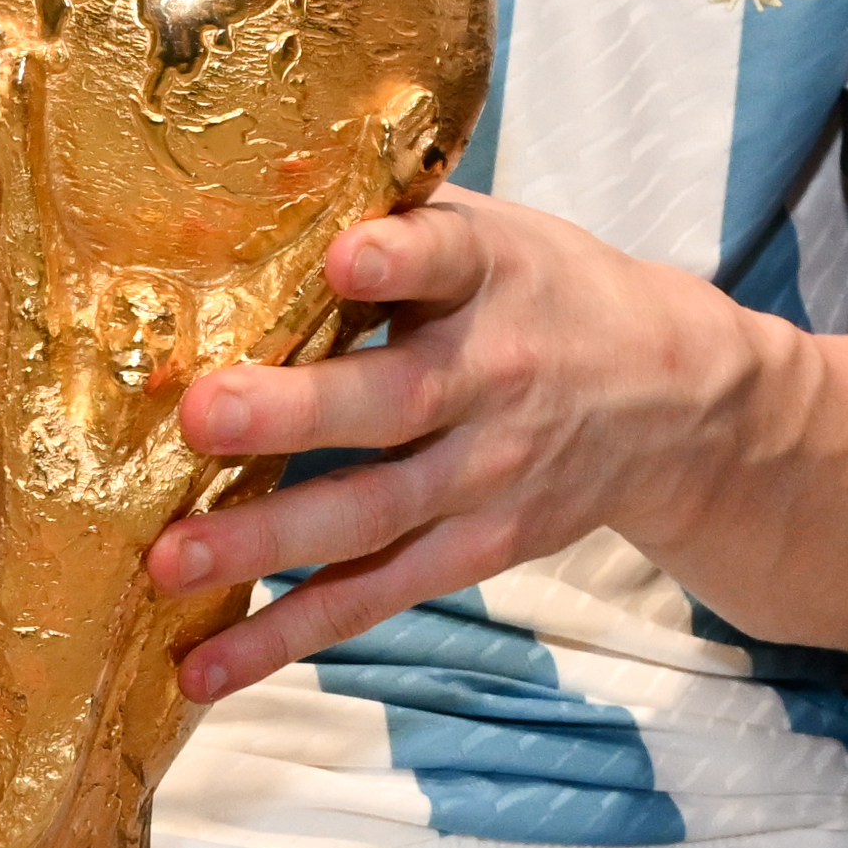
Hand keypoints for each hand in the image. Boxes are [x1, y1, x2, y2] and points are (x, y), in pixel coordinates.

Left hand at [152, 189, 765, 699]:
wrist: (677, 401)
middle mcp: (497, 378)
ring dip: (269, 540)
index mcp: (495, 276)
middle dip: (299, 411)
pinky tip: (204, 667)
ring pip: (374, 512)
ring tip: (170, 560)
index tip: (346, 255)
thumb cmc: (545, 294)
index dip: (400, 256)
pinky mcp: (476, 547)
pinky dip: (291, 632)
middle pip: (398, 400)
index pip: (451, 258)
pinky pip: (375, 595)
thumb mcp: (497, 234)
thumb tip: (261, 179)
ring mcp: (489, 475)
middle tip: (205, 414)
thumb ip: (395, 215)